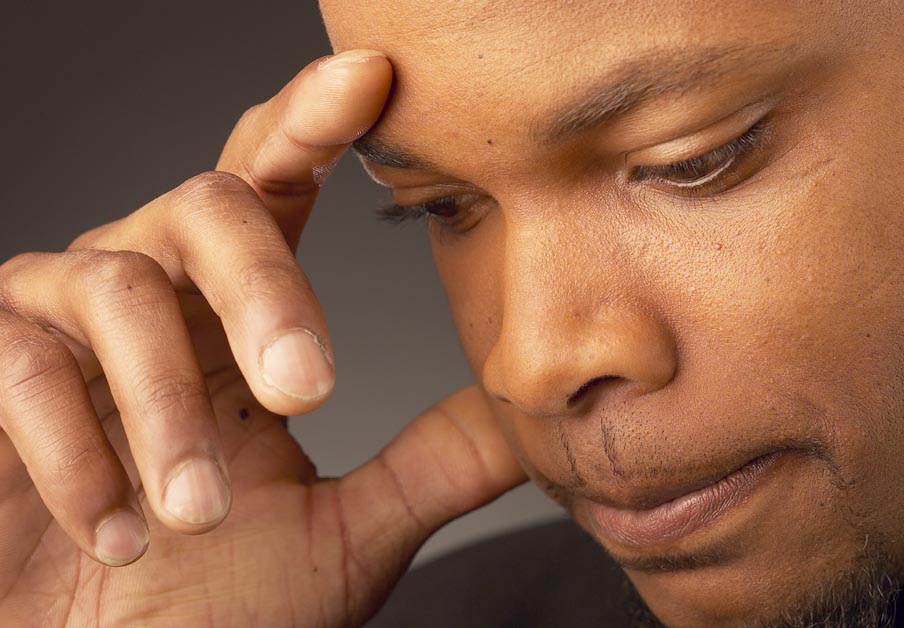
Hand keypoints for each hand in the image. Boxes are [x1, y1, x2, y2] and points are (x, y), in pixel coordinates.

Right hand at [0, 49, 525, 626]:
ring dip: (165, 408)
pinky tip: (112, 528)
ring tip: (192, 512)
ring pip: (117, 283)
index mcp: (241, 317)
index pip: (281, 186)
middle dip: (263, 287)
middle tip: (306, 388)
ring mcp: (61, 326)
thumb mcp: (346, 535)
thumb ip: (433, 462)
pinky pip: (19, 361)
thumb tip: (531, 410)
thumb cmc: (211, 614)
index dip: (317, 122)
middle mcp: (156, 296)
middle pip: (208, 204)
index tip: (374, 79)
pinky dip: (75, 452)